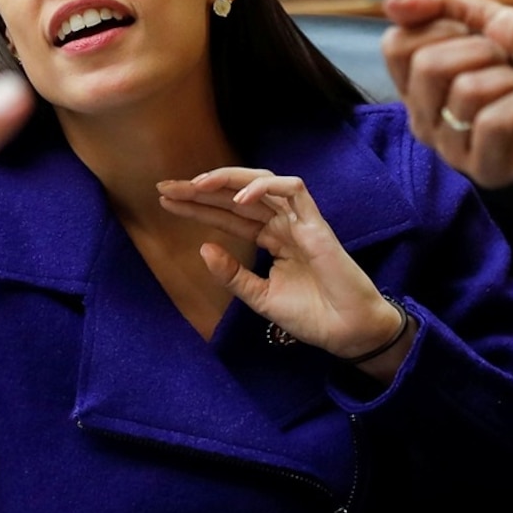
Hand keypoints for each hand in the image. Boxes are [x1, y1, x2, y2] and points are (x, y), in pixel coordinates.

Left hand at [157, 167, 412, 374]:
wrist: (347, 333)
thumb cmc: (311, 316)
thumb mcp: (259, 297)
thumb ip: (232, 274)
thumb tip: (202, 248)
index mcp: (271, 238)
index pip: (228, 214)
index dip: (197, 206)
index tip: (165, 201)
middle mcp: (283, 224)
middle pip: (237, 195)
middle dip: (201, 188)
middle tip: (166, 187)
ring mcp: (300, 221)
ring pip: (263, 183)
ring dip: (228, 179)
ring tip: (197, 185)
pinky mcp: (317, 224)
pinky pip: (293, 191)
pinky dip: (265, 189)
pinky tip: (239, 200)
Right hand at [380, 0, 512, 188]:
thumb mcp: (491, 18)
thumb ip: (440, 6)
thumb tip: (391, 2)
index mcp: (420, 86)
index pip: (397, 45)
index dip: (442, 27)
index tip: (476, 35)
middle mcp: (428, 122)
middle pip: (426, 66)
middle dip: (480, 51)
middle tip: (505, 65)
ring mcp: (455, 151)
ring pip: (465, 92)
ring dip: (507, 78)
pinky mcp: (489, 171)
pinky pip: (491, 123)